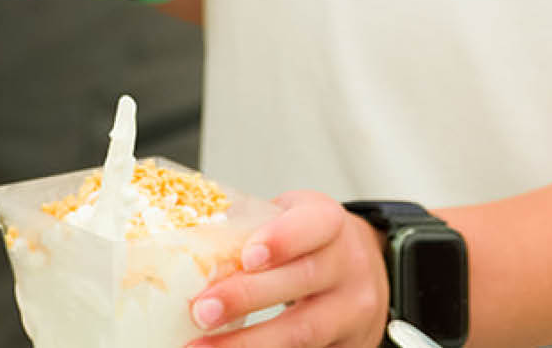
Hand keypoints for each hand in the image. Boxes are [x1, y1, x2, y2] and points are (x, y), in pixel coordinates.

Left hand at [189, 192, 388, 347]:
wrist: (366, 269)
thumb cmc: (310, 238)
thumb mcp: (290, 216)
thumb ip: (251, 223)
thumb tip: (185, 231)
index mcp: (330, 223)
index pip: (310, 227)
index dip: (281, 241)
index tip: (247, 257)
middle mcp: (348, 267)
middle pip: (298, 283)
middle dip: (245, 299)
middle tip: (200, 311)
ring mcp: (353, 313)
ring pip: (302, 333)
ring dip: (248, 344)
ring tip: (202, 347)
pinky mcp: (350, 346)